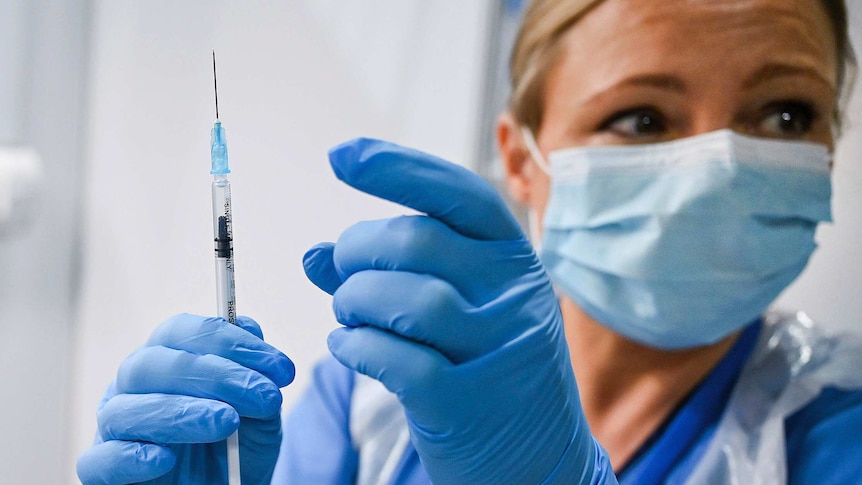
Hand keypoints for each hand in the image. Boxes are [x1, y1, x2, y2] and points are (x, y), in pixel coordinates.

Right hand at [76, 314, 293, 484]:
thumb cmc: (236, 448)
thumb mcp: (258, 409)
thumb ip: (255, 371)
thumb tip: (247, 327)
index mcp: (165, 359)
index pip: (180, 332)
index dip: (229, 342)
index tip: (279, 368)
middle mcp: (132, 386)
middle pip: (152, 364)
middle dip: (215, 376)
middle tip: (263, 397)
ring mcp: (113, 428)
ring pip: (125, 409)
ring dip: (181, 413)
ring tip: (227, 423)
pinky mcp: (104, 470)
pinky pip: (101, 460)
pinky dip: (132, 456)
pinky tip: (166, 458)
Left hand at [303, 139, 613, 483]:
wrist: (539, 465)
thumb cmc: (485, 373)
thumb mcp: (457, 312)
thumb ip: (393, 274)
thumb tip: (315, 252)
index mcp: (516, 260)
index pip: (459, 193)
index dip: (397, 168)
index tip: (341, 156)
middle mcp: (517, 297)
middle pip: (418, 240)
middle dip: (357, 251)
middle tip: (341, 276)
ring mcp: (501, 351)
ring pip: (405, 298)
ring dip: (353, 302)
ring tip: (347, 316)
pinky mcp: (473, 405)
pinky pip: (397, 359)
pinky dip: (356, 348)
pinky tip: (350, 348)